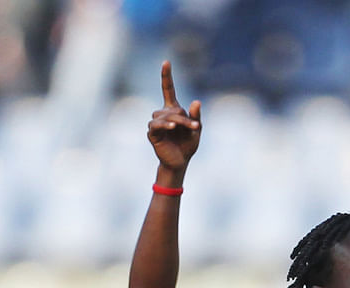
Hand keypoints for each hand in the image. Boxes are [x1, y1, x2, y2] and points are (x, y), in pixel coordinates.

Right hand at [149, 61, 201, 176]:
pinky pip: (156, 125)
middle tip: (195, 128)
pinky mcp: (152, 134)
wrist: (180, 162)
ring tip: (185, 130)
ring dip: (177, 122)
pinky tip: (171, 127)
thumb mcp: (196, 130)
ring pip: (165, 116)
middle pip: (172, 109)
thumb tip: (196, 102)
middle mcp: (163, 114)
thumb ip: (196, 117)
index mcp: (173, 110)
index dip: (166, 76)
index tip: (166, 62)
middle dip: (184, 118)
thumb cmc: (188, 145)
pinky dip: (164, 125)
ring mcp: (156, 124)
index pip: (168, 89)